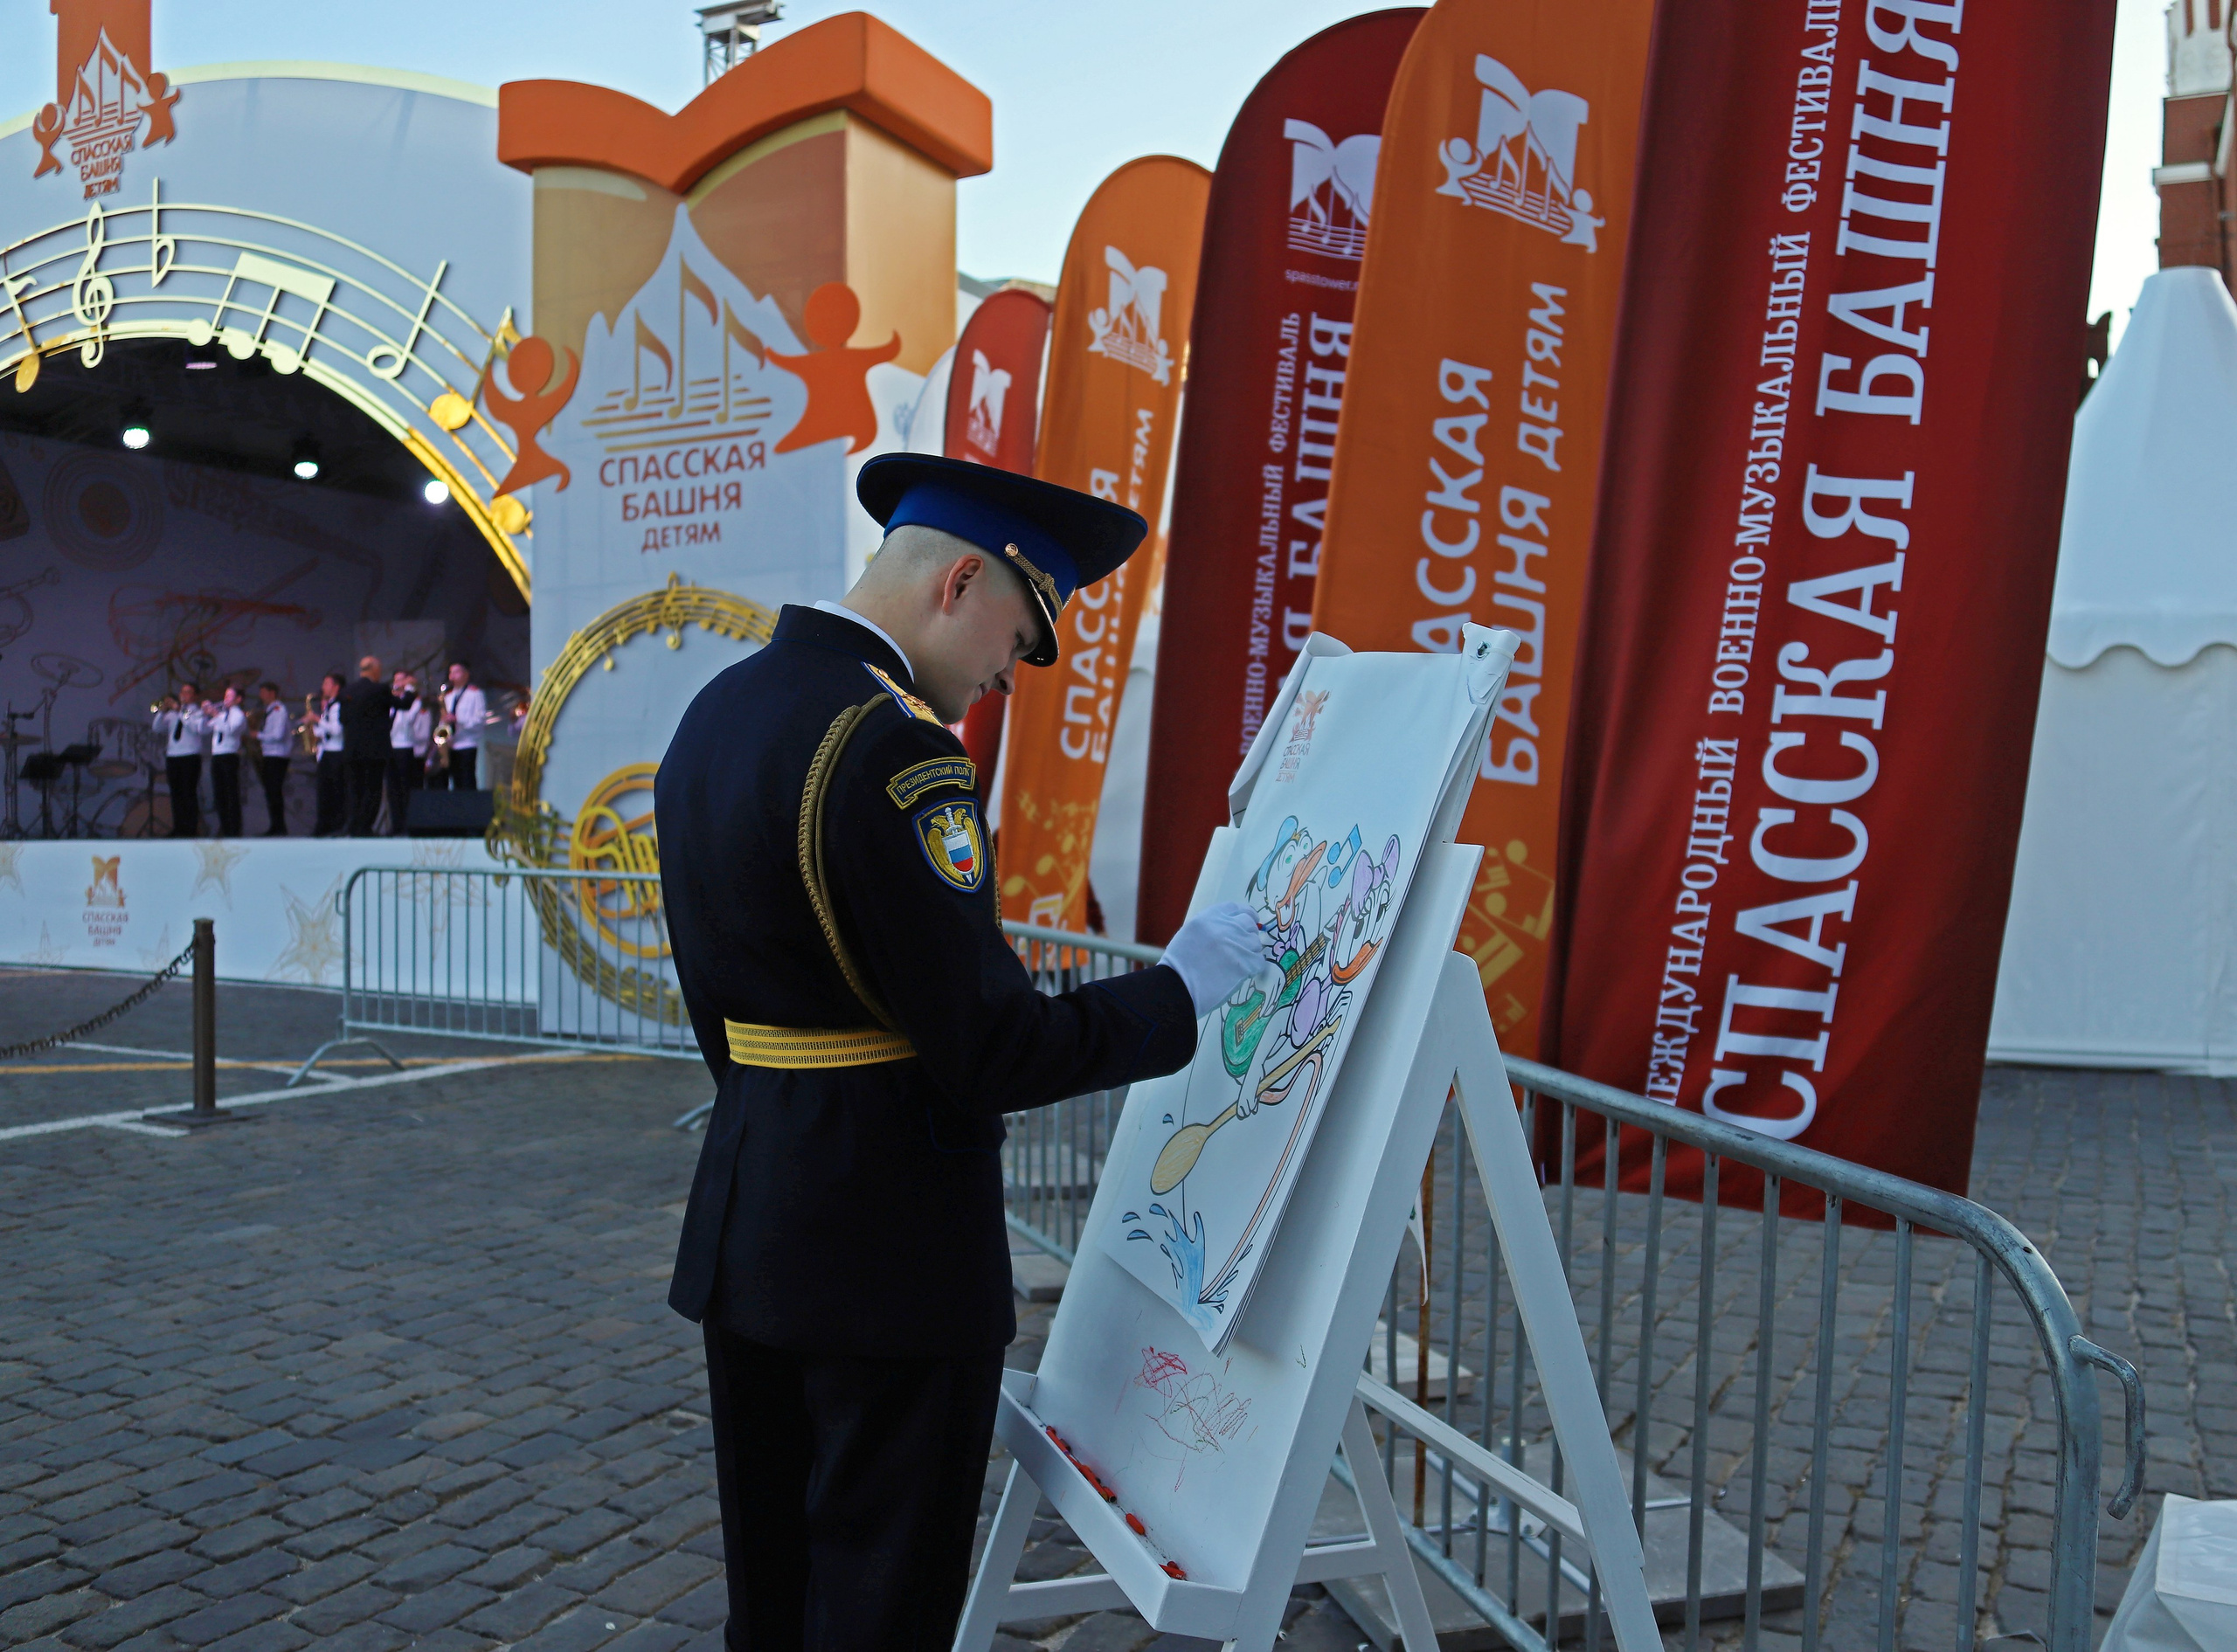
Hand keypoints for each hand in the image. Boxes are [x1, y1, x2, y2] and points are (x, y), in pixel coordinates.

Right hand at [1159, 901, 1262, 1017]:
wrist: (1178, 987)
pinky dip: (1253, 967)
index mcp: (1209, 917)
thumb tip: (1230, 928)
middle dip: (1247, 933)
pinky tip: (1242, 973)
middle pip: (1249, 923)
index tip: (1247, 921)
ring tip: (1237, 962)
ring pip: (1255, 942)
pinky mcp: (1246, 963)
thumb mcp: (1190, 933)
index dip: (1243, 914)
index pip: (1235, 908)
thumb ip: (1210, 927)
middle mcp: (1226, 926)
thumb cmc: (1179, 964)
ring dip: (1250, 951)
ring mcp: (1238, 944)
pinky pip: (1259, 961)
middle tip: (1241, 946)